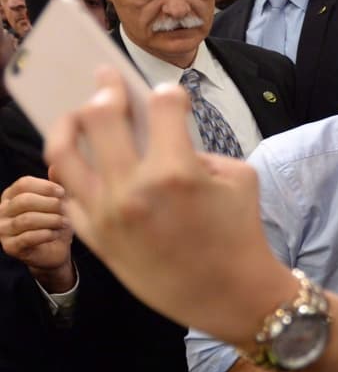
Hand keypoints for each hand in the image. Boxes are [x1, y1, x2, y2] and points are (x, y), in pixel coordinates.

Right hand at [0, 176, 74, 291]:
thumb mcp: (59, 200)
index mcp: (12, 195)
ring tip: (65, 222)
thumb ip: (57, 183)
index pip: (24, 184)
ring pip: (27, 220)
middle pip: (24, 201)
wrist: (56, 250)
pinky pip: (28, 238)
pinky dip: (47, 234)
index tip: (63, 192)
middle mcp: (2, 210)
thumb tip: (56, 165)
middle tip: (66, 209)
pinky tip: (57, 233)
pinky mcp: (10, 247)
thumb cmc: (57, 220)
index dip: (45, 186)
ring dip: (51, 220)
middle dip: (50, 204)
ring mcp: (3, 230)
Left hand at [44, 68, 292, 345]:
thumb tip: (164, 137)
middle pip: (100, 115)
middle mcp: (135, 188)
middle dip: (106, 88)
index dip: (168, 93)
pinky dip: (70, 172)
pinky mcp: (95, 237)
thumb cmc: (240, 232)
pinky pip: (68, 193)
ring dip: (70, 123)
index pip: (162, 105)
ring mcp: (108, 213)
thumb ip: (200, 149)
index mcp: (177, 170)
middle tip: (106, 79)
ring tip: (77, 114)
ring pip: (64, 152)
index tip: (168, 95)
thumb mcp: (238, 177)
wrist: (230, 292)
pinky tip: (79, 160)